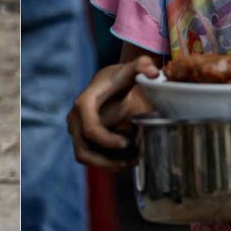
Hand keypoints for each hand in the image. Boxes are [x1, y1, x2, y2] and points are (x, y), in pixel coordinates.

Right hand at [66, 56, 158, 171]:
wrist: (108, 82)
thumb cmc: (119, 78)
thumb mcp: (131, 70)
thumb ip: (142, 66)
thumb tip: (155, 73)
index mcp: (84, 102)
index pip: (90, 128)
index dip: (107, 141)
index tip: (127, 143)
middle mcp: (75, 118)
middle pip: (83, 150)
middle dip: (107, 160)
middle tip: (131, 160)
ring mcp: (75, 129)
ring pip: (84, 157)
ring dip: (106, 165)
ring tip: (130, 162)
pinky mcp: (80, 138)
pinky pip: (89, 156)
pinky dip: (106, 162)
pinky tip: (126, 159)